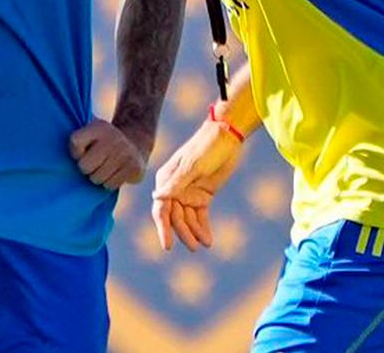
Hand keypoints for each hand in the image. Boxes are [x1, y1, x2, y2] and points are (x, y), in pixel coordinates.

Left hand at [69, 118, 150, 188]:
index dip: (75, 152)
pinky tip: (114, 173)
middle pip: (84, 166)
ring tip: (104, 168)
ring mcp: (125, 153)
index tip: (81, 152)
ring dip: (98, 177)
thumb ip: (76, 137)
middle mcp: (113, 138)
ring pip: (97, 179)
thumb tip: (50, 142)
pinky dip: (109, 183)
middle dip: (87, 169)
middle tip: (94, 163)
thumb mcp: (90, 130)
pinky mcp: (133, 167)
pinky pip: (111, 185)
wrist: (135, 142)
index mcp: (99, 127)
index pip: (75, 142)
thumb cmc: (103, 141)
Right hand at [150, 121, 242, 252]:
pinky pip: (200, 216)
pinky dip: (203, 227)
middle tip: (194, 247)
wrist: (227, 136)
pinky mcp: (203, 195)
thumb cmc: (206, 147)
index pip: (161, 209)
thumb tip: (156, 197)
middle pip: (175, 217)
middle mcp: (175, 189)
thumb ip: (176, 184)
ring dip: (195, 232)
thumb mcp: (192, 166)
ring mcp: (189, 193)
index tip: (168, 245)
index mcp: (166, 180)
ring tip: (204, 244)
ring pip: (188, 219)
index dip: (163, 228)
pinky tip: (208, 240)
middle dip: (183, 232)